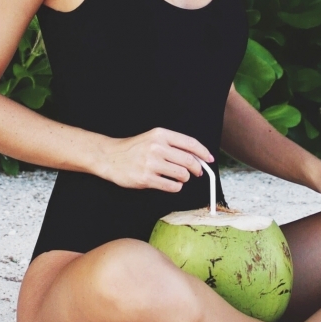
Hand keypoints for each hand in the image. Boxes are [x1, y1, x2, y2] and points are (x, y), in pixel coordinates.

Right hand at [100, 127, 214, 192]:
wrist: (110, 157)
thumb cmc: (134, 149)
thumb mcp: (152, 139)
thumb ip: (172, 145)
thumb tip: (197, 157)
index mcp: (160, 134)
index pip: (190, 143)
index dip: (203, 152)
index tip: (209, 159)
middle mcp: (157, 147)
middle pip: (188, 160)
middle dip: (197, 169)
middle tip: (197, 173)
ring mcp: (151, 163)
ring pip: (182, 174)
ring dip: (184, 178)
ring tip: (179, 177)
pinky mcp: (146, 178)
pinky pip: (171, 186)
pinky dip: (176, 187)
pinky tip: (171, 184)